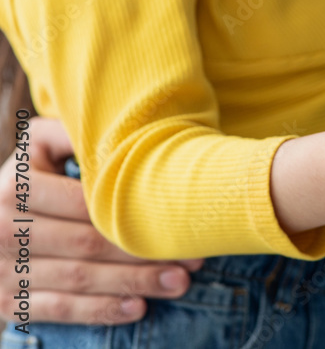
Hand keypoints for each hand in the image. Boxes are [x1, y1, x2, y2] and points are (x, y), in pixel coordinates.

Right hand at [0, 118, 201, 324]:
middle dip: (144, 253)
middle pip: (87, 245)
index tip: (182, 220)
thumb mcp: (43, 143)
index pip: (85, 205)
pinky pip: (58, 309)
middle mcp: (3, 230)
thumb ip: (76, 134)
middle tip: (193, 259)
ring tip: (179, 282)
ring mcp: (2, 269)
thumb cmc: (35, 172)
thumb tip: (124, 125)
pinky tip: (137, 308)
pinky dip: (99, 311)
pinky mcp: (8, 301)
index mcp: (15, 188)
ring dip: (133, 283)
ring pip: (79, 280)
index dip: (136, 214)